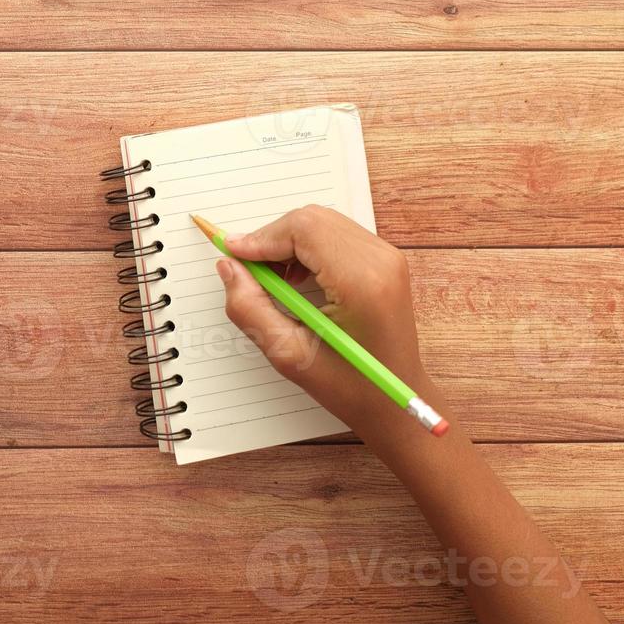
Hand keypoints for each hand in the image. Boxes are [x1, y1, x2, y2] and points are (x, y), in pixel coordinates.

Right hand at [214, 205, 430, 437]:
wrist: (394, 403)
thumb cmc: (349, 387)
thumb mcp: (288, 354)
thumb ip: (250, 307)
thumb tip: (229, 267)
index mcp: (362, 282)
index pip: (303, 229)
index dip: (262, 238)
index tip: (233, 255)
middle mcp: (380, 261)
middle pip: (312, 220)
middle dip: (272, 238)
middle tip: (249, 271)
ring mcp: (387, 257)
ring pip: (322, 223)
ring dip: (288, 242)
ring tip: (274, 280)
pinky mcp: (385, 261)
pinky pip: (336, 235)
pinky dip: (307, 247)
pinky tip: (296, 278)